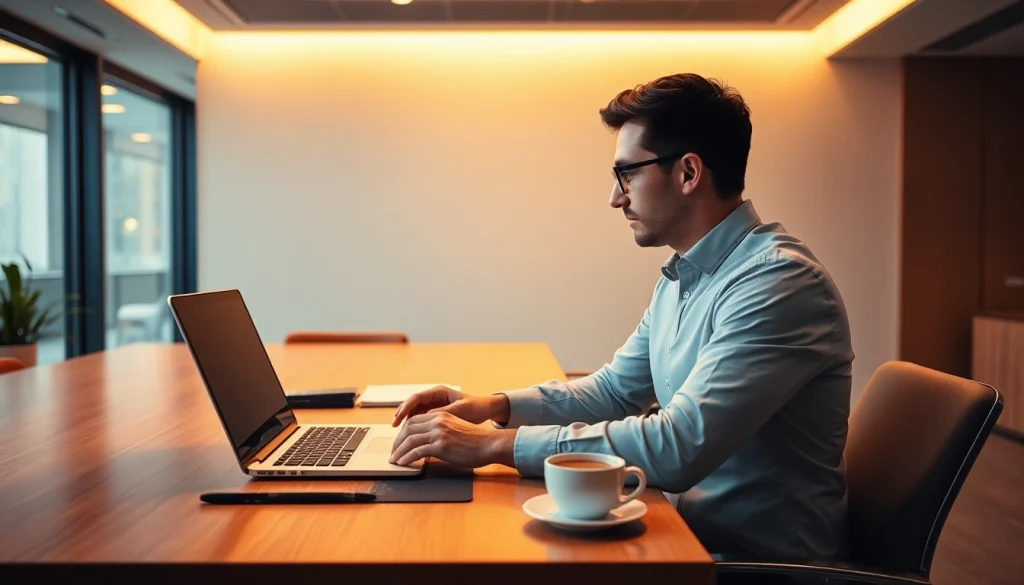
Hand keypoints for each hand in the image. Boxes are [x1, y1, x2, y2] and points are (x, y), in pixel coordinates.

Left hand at [389, 411, 515, 467]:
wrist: (488, 444)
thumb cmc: (475, 441)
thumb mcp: (455, 429)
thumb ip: (441, 431)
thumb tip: (428, 443)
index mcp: (441, 415)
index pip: (414, 420)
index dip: (403, 432)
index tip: (399, 441)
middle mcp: (437, 421)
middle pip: (409, 429)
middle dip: (398, 441)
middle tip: (394, 452)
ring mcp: (438, 432)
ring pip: (410, 440)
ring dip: (399, 451)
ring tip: (395, 460)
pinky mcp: (440, 445)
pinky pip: (417, 451)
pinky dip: (407, 458)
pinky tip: (403, 463)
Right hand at [391, 385, 509, 426]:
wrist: (487, 410)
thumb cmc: (476, 407)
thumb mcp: (460, 410)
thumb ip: (443, 413)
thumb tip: (426, 418)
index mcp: (438, 392)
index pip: (416, 398)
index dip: (405, 407)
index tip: (398, 418)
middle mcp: (434, 397)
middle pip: (412, 405)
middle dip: (402, 416)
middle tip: (394, 427)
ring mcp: (434, 405)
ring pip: (415, 414)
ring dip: (407, 423)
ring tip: (400, 434)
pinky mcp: (436, 415)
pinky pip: (422, 420)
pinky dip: (416, 427)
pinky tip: (411, 437)